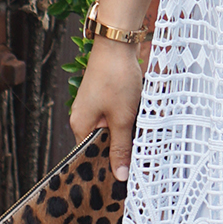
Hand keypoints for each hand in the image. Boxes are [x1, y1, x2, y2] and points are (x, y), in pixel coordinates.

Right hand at [70, 36, 143, 182]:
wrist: (117, 43)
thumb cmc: (116, 79)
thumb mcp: (122, 118)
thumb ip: (120, 148)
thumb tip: (119, 175)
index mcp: (80, 125)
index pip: (90, 156)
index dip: (106, 168)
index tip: (124, 180)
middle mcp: (83, 116)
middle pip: (101, 144)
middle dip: (119, 151)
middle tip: (139, 164)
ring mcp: (93, 106)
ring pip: (111, 130)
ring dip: (126, 135)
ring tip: (142, 143)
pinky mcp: (104, 96)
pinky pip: (115, 116)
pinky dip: (127, 121)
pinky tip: (140, 123)